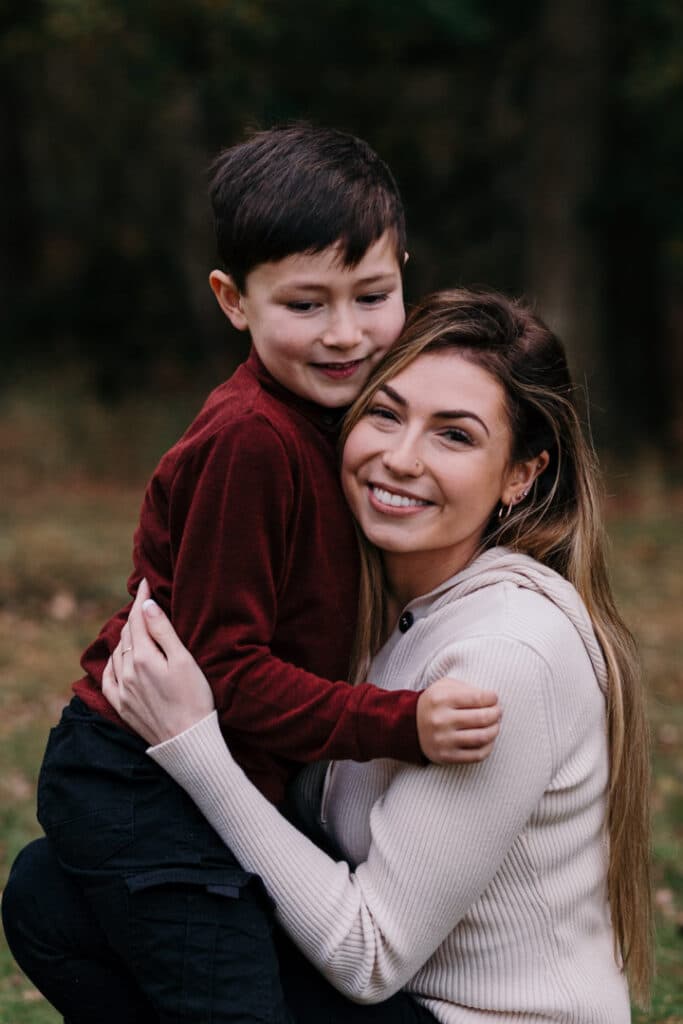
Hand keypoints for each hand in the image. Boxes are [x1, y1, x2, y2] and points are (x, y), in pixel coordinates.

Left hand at [102, 578, 215, 745]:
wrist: (188, 741)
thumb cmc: (194, 698)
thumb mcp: (184, 660)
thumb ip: (163, 632)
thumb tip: (146, 606)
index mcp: (143, 657)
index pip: (138, 619)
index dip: (141, 598)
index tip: (145, 582)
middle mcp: (127, 671)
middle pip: (127, 633)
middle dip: (134, 615)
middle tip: (142, 599)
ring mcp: (122, 690)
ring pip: (117, 653)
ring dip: (126, 636)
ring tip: (135, 625)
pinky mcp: (122, 706)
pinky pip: (108, 678)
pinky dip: (113, 663)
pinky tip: (118, 659)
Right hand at [416, 677, 500, 764]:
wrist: (409, 726)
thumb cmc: (434, 703)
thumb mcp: (444, 687)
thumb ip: (466, 688)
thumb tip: (492, 699)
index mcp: (441, 699)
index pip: (478, 698)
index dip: (492, 698)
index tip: (494, 698)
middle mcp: (441, 720)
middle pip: (483, 718)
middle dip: (497, 713)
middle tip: (498, 711)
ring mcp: (443, 740)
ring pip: (482, 737)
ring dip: (495, 729)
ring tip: (495, 724)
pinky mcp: (446, 756)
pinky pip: (477, 755)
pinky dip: (489, 746)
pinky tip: (488, 739)